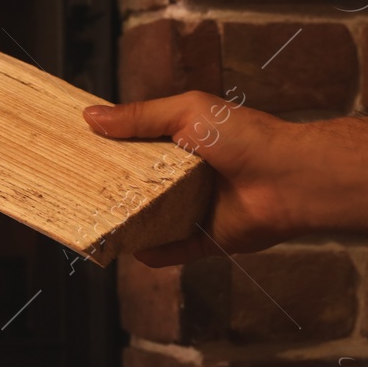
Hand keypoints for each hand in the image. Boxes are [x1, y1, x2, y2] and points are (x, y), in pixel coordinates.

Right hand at [83, 91, 302, 266]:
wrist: (290, 177)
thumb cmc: (244, 136)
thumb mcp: (186, 112)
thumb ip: (140, 116)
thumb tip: (90, 117)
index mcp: (182, 143)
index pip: (137, 147)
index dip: (109, 151)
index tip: (77, 154)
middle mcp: (187, 177)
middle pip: (140, 186)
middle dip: (112, 190)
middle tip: (77, 193)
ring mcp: (197, 209)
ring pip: (153, 220)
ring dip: (130, 223)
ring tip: (97, 224)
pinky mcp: (208, 239)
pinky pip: (175, 250)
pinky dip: (155, 253)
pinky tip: (133, 251)